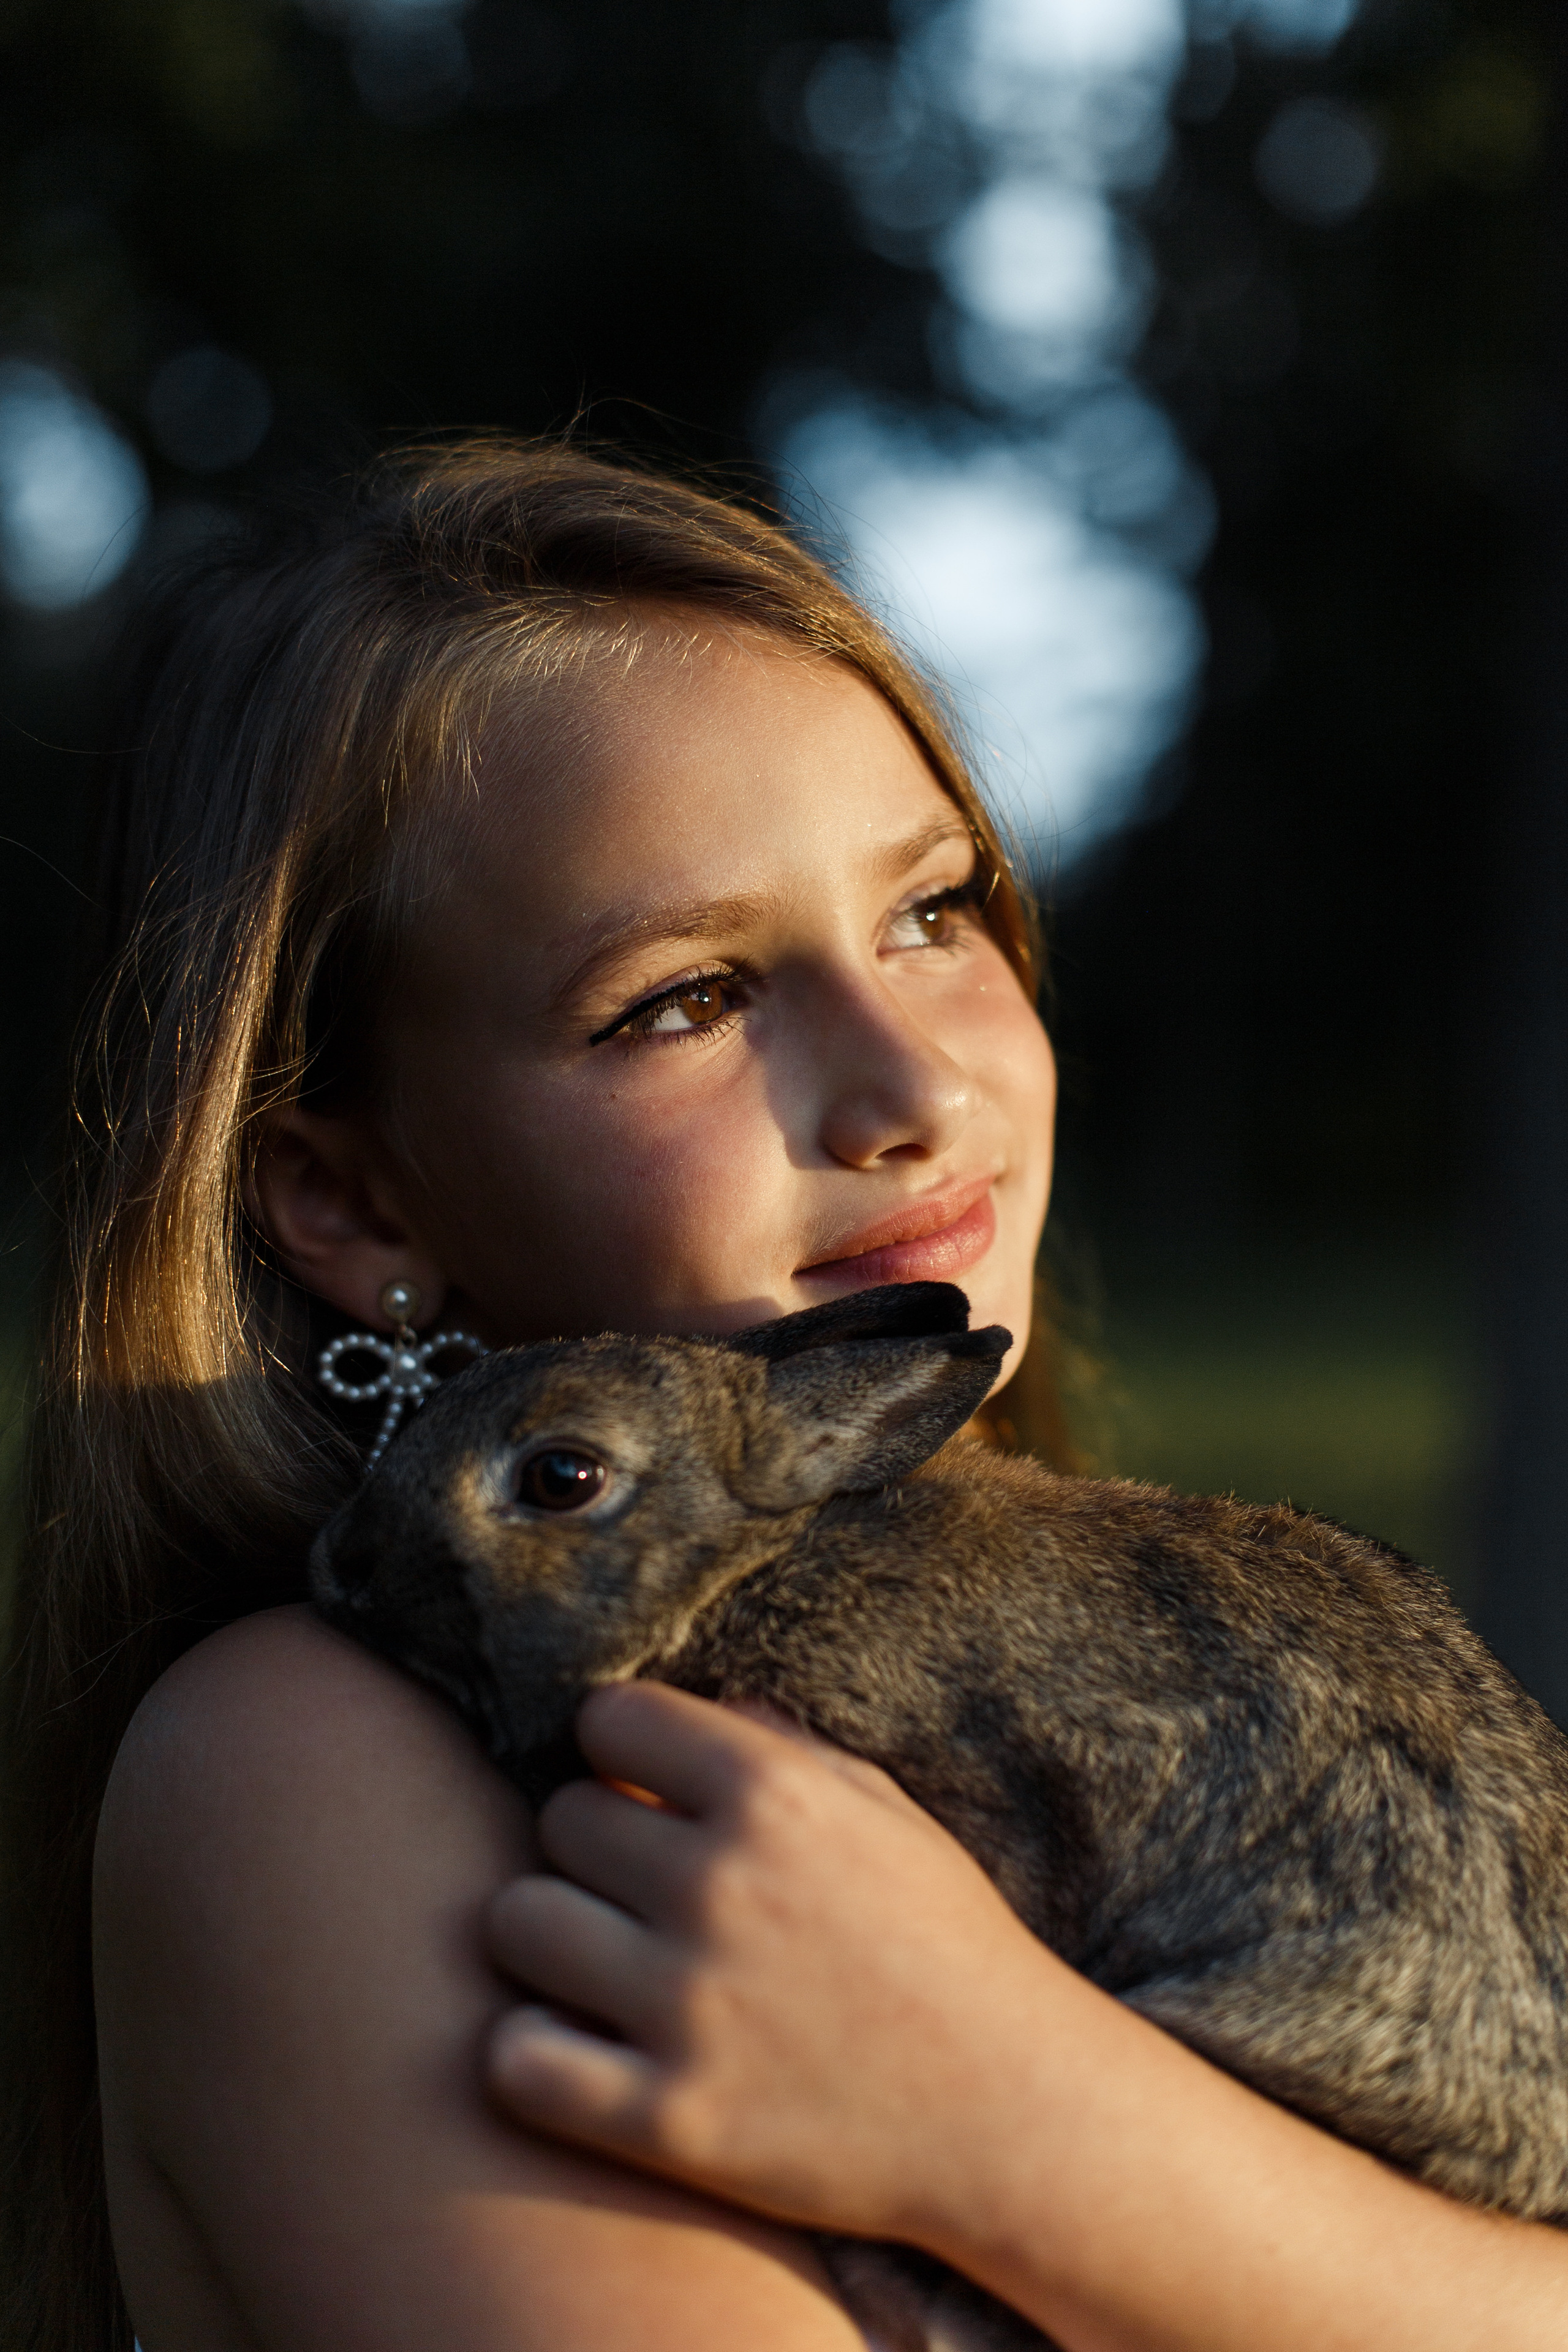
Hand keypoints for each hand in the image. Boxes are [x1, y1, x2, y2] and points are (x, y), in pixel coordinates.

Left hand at [483, 1682, 1060, 2246]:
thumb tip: (701, 1706)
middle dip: (590, 1846)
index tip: (642, 1787)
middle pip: (560, 1818)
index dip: (620, 1750)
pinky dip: (528, 2055)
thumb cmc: (950, 1949)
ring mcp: (690, 2008)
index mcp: (774, 1797)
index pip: (609, 1717)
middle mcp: (720, 1887)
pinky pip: (515, 2062)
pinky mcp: (669, 2123)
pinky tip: (574, 2051)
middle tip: (632, 1890)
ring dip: (548, 1940)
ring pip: (518, 1923)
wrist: (1016, 2116)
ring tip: (596, 1965)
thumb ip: (788, 1750)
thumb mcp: (889, 1818)